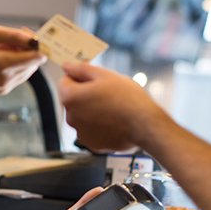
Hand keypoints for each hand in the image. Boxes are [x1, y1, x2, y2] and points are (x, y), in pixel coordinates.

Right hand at [0, 24, 45, 93]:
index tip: (23, 31)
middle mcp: (5, 80)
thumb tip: (35, 40)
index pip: (37, 57)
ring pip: (27, 70)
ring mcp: (3, 87)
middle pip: (33, 64)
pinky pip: (17, 75)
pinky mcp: (0, 90)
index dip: (35, 43)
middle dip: (26, 49)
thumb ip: (13, 35)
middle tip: (7, 37)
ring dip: (20, 56)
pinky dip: (13, 64)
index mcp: (2, 65)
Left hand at [57, 61, 171, 152]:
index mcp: (71, 97)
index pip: (64, 81)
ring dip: (91, 109)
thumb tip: (67, 66)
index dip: (79, 77)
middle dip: (85, 94)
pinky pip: (91, 130)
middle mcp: (71, 117)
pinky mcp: (92, 144)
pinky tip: (114, 121)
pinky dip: (99, 125)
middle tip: (107, 92)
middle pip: (73, 99)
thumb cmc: (128, 99)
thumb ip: (81, 69)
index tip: (93, 79)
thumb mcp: (105, 75)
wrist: (146, 125)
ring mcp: (81, 132)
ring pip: (82, 115)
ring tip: (113, 107)